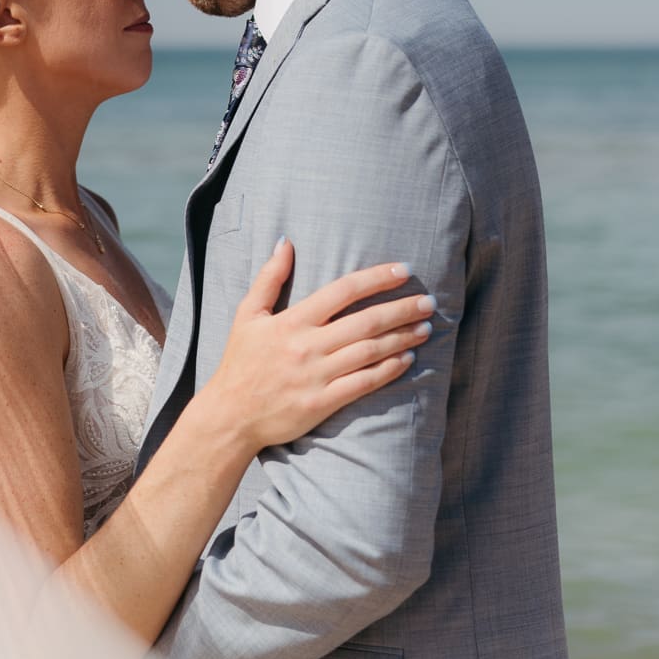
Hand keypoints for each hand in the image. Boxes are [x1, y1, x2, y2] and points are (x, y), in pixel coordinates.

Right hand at [201, 238, 432, 451]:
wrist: (230, 416)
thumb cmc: (240, 363)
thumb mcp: (247, 315)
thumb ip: (269, 278)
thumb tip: (286, 241)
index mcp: (292, 321)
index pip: (342, 291)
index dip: (376, 278)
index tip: (403, 270)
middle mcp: (307, 346)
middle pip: (365, 321)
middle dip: (401, 309)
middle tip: (427, 301)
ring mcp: (316, 375)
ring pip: (370, 351)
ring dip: (402, 337)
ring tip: (425, 327)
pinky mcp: (322, 402)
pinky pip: (364, 383)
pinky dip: (389, 370)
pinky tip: (407, 359)